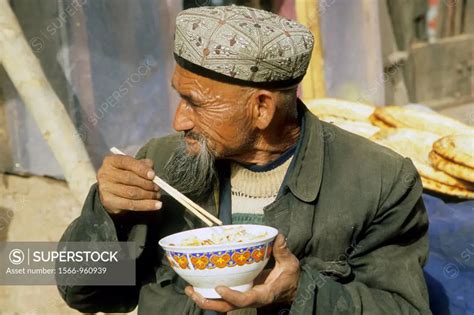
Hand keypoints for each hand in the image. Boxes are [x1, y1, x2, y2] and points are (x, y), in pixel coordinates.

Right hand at [97, 155, 160, 213]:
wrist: (109, 192)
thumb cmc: (123, 175)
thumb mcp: (132, 166)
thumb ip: (142, 164)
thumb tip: (151, 168)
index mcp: (111, 161)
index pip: (127, 162)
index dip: (141, 169)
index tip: (153, 175)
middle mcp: (105, 173)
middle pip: (130, 178)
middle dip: (147, 183)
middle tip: (157, 187)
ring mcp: (105, 188)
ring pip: (132, 193)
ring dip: (148, 195)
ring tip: (157, 195)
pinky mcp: (109, 202)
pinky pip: (131, 205)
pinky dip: (146, 205)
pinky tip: (156, 205)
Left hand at [185, 234, 299, 311]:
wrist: (292, 289)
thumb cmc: (290, 277)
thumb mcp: (290, 264)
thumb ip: (282, 251)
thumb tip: (277, 236)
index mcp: (263, 294)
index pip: (246, 299)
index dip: (232, 295)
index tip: (219, 288)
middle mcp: (251, 299)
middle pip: (226, 307)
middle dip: (208, 302)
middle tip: (192, 290)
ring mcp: (244, 298)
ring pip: (221, 305)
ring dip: (204, 299)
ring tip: (189, 289)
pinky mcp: (240, 293)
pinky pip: (222, 298)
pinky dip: (209, 293)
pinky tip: (198, 284)